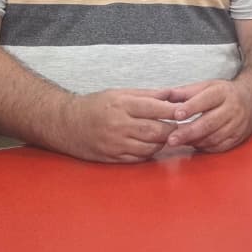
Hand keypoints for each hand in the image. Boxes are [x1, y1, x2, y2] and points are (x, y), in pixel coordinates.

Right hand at [56, 88, 179, 162]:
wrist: (66, 124)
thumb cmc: (94, 106)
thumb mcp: (119, 93)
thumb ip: (147, 94)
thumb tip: (172, 94)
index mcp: (122, 105)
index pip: (155, 108)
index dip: (173, 111)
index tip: (184, 111)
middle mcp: (119, 125)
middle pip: (156, 131)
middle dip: (172, 130)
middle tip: (179, 126)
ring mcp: (115, 144)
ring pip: (149, 147)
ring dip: (162, 143)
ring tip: (165, 135)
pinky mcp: (112, 158)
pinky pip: (138, 158)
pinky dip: (149, 153)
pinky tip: (151, 145)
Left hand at [165, 80, 251, 152]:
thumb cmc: (223, 93)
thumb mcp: (207, 85)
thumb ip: (185, 91)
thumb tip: (164, 95)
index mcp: (222, 92)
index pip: (205, 100)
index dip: (191, 108)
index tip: (176, 115)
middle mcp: (232, 109)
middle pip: (209, 123)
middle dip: (189, 132)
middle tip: (171, 139)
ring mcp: (237, 125)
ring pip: (214, 137)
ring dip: (195, 141)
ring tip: (178, 142)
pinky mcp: (238, 138)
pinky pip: (219, 146)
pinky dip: (204, 147)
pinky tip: (193, 144)